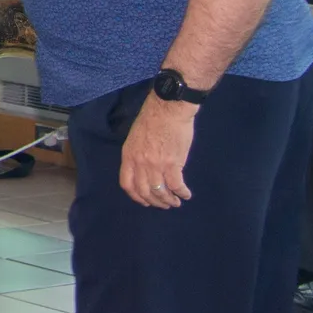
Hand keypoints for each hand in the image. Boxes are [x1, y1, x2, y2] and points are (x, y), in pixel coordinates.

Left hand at [118, 94, 195, 208]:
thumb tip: (146, 170)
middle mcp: (140, 163)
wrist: (168, 108)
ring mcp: (156, 165)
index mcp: (128, 156)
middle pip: (144, 191)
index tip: (145, 201)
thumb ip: (138, 155)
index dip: (136, 196)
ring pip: (160, 191)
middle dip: (155, 202)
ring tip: (176, 202)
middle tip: (164, 204)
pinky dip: (181, 193)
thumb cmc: (153, 118)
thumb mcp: (135, 137)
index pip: (127, 184)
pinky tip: (186, 194)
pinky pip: (176, 185)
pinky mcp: (173, 163)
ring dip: (169, 200)